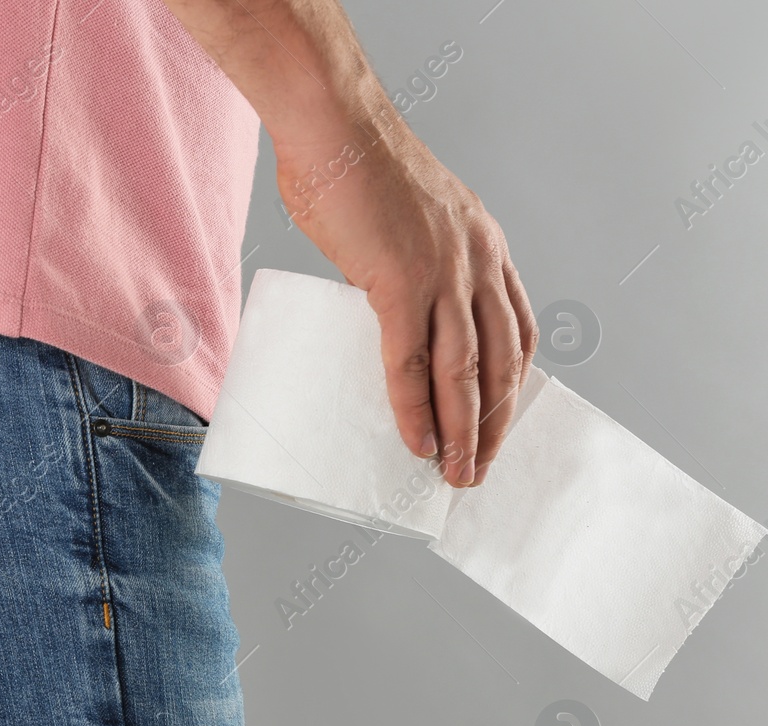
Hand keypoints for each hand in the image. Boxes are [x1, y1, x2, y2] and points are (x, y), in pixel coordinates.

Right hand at [276, 121, 537, 486]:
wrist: (334, 125)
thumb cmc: (353, 165)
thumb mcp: (404, 220)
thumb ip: (406, 265)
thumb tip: (381, 304)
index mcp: (484, 246)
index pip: (518, 330)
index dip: (510, 385)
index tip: (498, 422)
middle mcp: (478, 263)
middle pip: (502, 362)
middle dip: (494, 424)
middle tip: (482, 468)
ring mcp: (443, 274)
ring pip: (465, 373)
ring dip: (464, 432)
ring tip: (456, 473)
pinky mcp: (399, 284)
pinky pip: (411, 364)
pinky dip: (415, 410)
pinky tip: (415, 441)